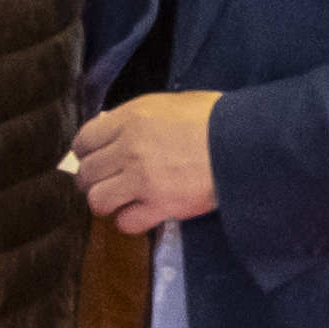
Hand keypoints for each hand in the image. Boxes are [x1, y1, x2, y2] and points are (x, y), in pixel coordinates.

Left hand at [69, 92, 221, 231]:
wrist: (245, 141)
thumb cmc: (214, 117)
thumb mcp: (171, 105)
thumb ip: (138, 119)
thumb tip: (115, 134)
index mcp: (131, 118)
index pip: (84, 141)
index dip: (88, 153)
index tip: (100, 158)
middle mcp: (129, 148)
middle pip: (86, 173)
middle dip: (95, 179)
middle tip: (112, 182)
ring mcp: (141, 179)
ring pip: (97, 200)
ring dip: (109, 202)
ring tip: (125, 200)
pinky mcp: (159, 205)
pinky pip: (125, 222)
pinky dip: (132, 220)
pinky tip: (145, 212)